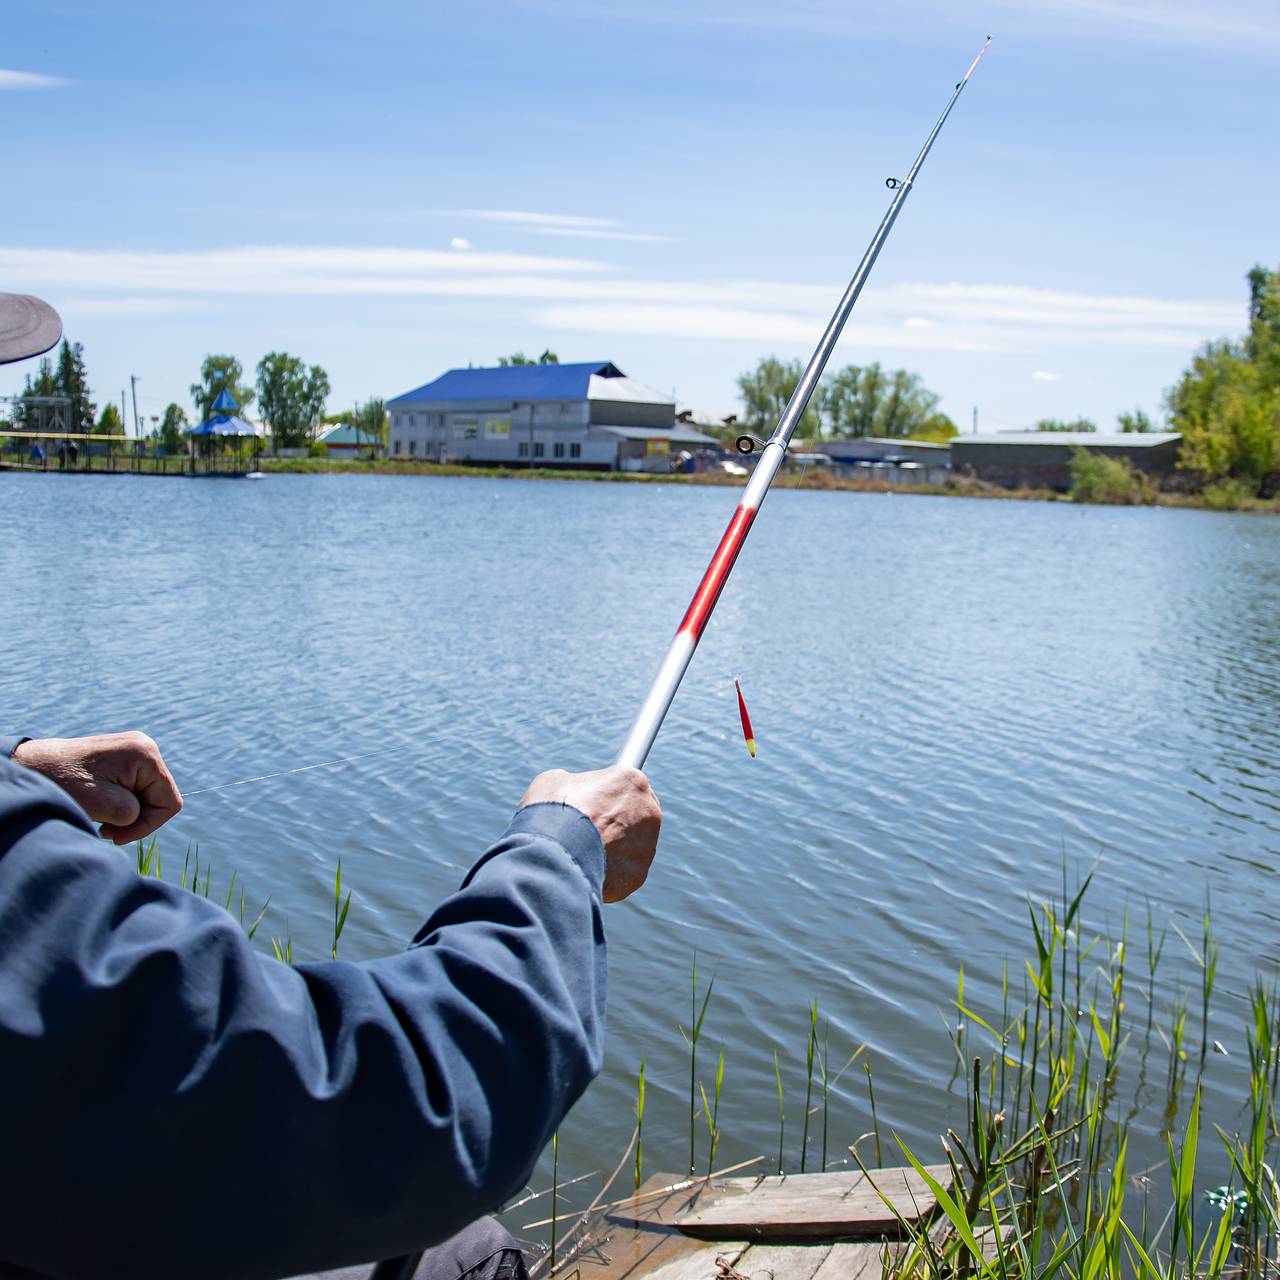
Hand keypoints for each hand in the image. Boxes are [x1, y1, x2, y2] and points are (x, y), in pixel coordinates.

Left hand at [14, 732, 182, 844]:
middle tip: (104, 828)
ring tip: (99, 816)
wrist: (30, 766)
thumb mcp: (104, 806)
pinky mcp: (120, 759)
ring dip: (125, 812)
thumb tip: (138, 816)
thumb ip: (133, 814)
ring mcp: (132, 751)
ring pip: (145, 795)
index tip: (116, 835)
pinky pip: (133, 788)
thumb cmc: (63, 784)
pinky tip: (98, 805)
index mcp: (146, 755)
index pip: (169, 802)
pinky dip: (118, 803)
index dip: (148, 825)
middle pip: (158, 798)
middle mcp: (144, 748)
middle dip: (134, 818)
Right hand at [521, 766, 660, 902]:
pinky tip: (585, 870)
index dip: (608, 795)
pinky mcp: (638, 873)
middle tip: (588, 830)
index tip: (596, 802)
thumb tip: (574, 792)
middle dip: (615, 823)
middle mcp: (649, 811)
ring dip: (611, 849)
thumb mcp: (555, 781)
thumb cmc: (554, 809)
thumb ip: (575, 784)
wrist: (555, 852)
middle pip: (635, 815)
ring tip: (581, 853)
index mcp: (632, 781)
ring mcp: (647, 844)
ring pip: (630, 846)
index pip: (626, 785)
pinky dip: (607, 873)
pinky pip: (623, 872)